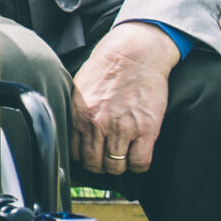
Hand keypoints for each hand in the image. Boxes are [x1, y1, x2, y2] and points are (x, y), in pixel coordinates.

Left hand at [70, 22, 179, 174]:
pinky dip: (138, 165)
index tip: (90, 155)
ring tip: (122, 157)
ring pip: (116, 167)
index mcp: (79, 116)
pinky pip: (140, 163)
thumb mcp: (79, 90)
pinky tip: (137, 157)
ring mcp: (122, 129)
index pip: (75, 153)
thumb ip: (76, 114)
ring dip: (119, 166)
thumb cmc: (107, 69)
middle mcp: (98, 125)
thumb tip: (74, 135)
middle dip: (100, 166)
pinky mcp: (146, 130)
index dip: (83, 157)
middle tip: (107, 160)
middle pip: (94, 165)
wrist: (134, 54)